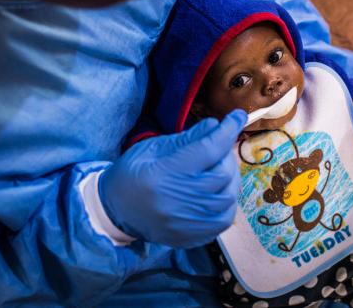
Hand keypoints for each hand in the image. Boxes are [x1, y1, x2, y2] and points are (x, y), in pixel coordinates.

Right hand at [99, 110, 246, 247]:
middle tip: (219, 145)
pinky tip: (218, 189)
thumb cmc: (132, 172)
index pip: (207, 149)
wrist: (114, 210)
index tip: (238, 116)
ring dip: (229, 177)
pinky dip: (227, 201)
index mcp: (162, 173)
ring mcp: (184, 223)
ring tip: (219, 167)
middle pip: (221, 173)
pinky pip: (224, 219)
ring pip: (227, 197)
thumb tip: (215, 125)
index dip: (227, 130)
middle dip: (226, 154)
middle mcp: (176, 200)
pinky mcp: (190, 237)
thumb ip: (186, 138)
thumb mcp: (153, 147)